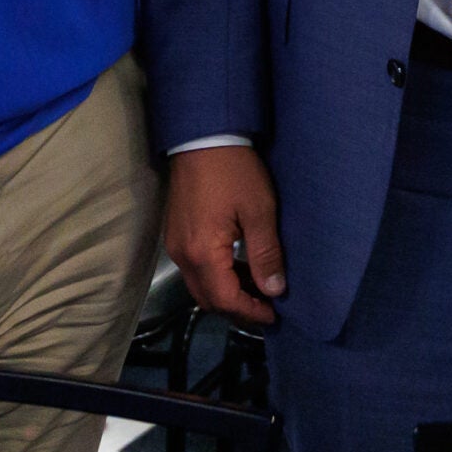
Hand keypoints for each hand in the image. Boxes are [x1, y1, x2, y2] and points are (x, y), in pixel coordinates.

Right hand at [165, 144, 285, 325]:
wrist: (202, 137)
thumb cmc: (234, 171)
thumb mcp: (259, 211)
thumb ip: (266, 254)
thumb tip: (275, 290)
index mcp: (202, 253)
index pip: (226, 300)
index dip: (251, 312)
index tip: (275, 315)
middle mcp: (182, 255)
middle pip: (208, 299)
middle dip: (237, 309)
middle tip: (267, 307)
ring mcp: (175, 245)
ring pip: (200, 286)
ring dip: (227, 294)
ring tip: (258, 289)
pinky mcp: (175, 234)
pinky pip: (195, 269)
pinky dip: (216, 277)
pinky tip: (239, 268)